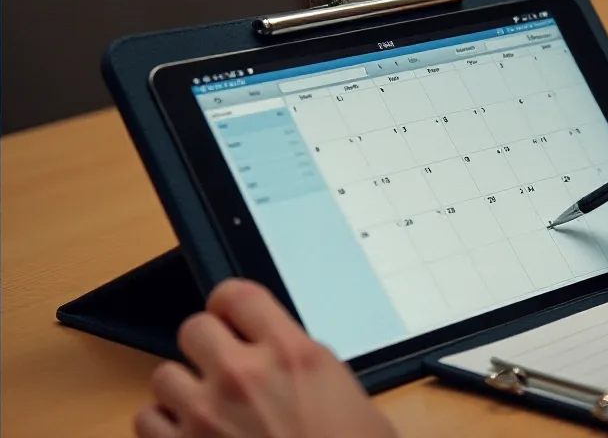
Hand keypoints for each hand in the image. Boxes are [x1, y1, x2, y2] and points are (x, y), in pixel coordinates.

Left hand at [134, 279, 396, 437]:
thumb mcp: (349, 398)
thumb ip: (307, 367)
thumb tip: (286, 361)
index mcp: (293, 354)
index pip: (238, 295)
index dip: (230, 304)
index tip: (231, 315)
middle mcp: (244, 375)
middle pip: (194, 327)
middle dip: (207, 345)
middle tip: (223, 365)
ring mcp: (207, 415)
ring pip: (164, 374)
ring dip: (183, 388)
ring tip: (206, 405)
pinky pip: (146, 419)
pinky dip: (163, 425)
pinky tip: (188, 433)